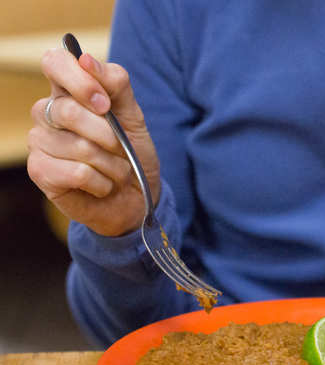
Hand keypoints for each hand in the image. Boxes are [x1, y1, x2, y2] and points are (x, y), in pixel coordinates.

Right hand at [27, 48, 159, 236]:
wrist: (138, 198)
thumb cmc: (132, 154)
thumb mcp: (134, 117)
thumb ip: (116, 85)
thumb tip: (86, 59)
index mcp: (68, 92)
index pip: (55, 63)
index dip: (79, 80)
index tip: (105, 104)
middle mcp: (47, 113)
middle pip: (69, 110)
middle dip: (108, 135)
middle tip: (120, 149)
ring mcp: (40, 142)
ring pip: (80, 147)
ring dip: (112, 164)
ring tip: (115, 171)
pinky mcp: (40, 171)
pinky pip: (78, 172)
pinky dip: (102, 182)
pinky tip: (102, 186)